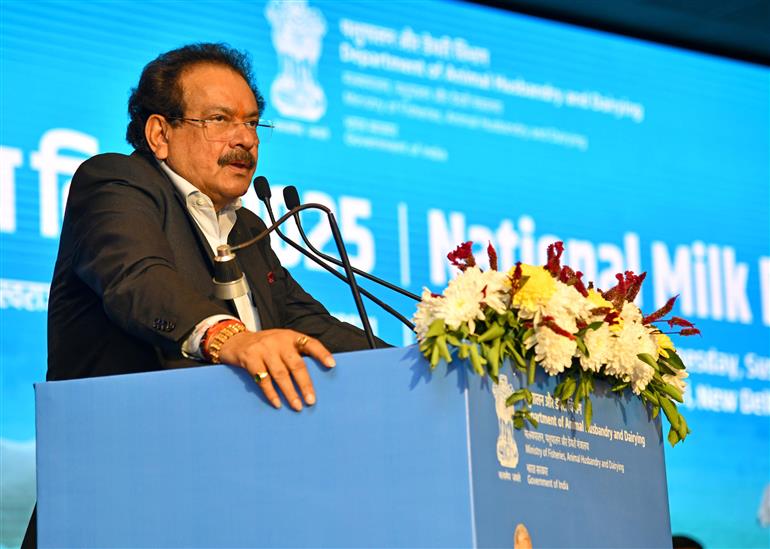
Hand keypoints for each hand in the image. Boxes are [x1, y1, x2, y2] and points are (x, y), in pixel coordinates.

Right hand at [218, 329, 334, 410]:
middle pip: (296, 364)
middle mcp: (279, 341)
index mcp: (290, 337)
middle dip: (305, 384)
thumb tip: (314, 379)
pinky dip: (271, 393)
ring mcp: (264, 349)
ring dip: (290, 392)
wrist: (234, 340)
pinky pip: (262, 379)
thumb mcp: (281, 343)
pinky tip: (277, 403)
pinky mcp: (250, 358)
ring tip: (297, 406)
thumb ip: (294, 354)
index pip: (310, 343)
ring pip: (280, 374)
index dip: (322, 354)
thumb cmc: (264, 346)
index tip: (332, 365)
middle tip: (311, 401)